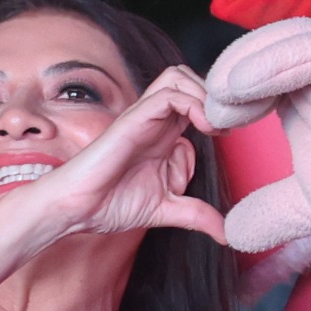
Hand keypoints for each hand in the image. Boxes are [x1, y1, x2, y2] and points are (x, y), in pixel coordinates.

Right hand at [19, 68, 224, 240]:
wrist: (75, 208)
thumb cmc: (109, 204)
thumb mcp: (166, 210)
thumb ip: (196, 215)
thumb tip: (227, 235)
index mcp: (163, 135)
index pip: (196, 101)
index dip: (220, 111)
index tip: (236, 134)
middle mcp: (155, 121)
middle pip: (188, 78)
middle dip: (215, 94)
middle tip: (228, 124)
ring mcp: (143, 117)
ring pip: (179, 76)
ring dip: (204, 94)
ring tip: (216, 125)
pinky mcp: (133, 120)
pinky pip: (168, 94)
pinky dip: (193, 103)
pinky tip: (205, 128)